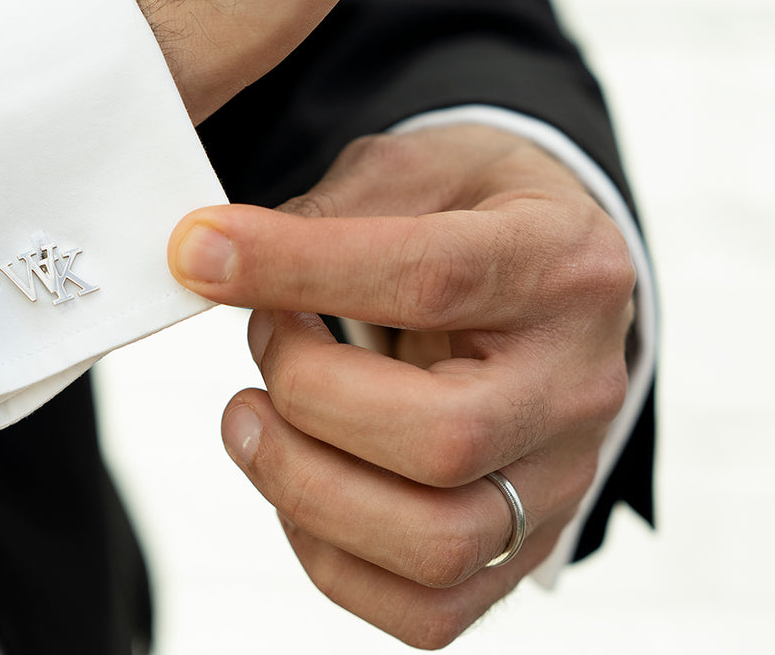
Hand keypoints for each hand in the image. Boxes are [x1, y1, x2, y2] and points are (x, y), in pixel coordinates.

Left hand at [168, 125, 635, 647]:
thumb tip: (215, 262)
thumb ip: (328, 212)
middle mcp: (576, 381)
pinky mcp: (525, 543)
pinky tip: (295, 476)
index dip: (296, 267)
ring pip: (434, 541)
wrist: (552, 265)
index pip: (430, 278)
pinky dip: (329, 555)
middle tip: (261, 336)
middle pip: (441, 438)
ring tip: (248, 416)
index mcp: (559, 261)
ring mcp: (560, 476)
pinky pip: (428, 607)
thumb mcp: (414, 167)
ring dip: (302, 484)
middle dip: (306, 392)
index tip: (198, 251)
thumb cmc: (474, 206)